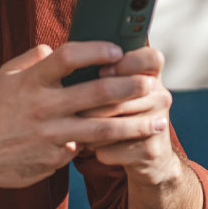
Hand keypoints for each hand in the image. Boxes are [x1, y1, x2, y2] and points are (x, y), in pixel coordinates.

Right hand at [0, 41, 169, 191]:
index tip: (118, 50)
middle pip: (96, 93)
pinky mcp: (55, 158)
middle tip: (152, 84)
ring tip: (159, 121)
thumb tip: (56, 47)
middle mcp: (42, 106)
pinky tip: (133, 142)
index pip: (68, 57)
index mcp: (31, 80)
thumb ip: (34, 60)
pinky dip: (112, 145)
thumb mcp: (6, 78)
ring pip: (103, 128)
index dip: (96, 51)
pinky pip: (88, 148)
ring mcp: (50, 135)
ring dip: (135, 124)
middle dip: (130, 88)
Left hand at [83, 46, 184, 186]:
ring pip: (118, 121)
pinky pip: (115, 147)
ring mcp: (159, 123)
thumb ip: (90, 67)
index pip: (151, 57)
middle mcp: (161, 95)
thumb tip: (46, 53)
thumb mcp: (110, 87)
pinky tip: (88, 147)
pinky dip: (97, 149)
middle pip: (128, 91)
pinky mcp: (151, 151)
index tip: (103, 71)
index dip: (128, 63)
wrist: (143, 155)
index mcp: (150, 74)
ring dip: (91, 126)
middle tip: (73, 105)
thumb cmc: (115, 112)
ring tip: (73, 126)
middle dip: (96, 100)